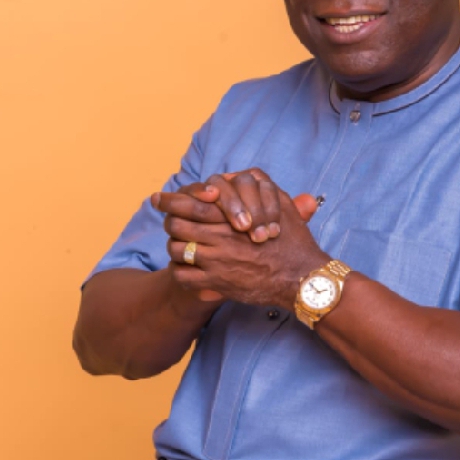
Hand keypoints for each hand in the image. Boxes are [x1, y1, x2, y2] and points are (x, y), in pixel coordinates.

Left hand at [152, 172, 325, 309]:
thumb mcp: (283, 207)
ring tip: (181, 248)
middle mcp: (219, 236)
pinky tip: (187, 270)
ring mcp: (216, 261)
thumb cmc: (294, 242)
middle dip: (170, 223)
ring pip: (176, 251)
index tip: (157, 198)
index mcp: (231, 216)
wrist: (301, 278)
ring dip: (175, 248)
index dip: (169, 200)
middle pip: (176, 225)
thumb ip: (264, 189)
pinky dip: (180, 273)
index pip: (188, 203)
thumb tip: (248, 176)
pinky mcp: (217, 283)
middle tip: (170, 224)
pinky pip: (183, 277)